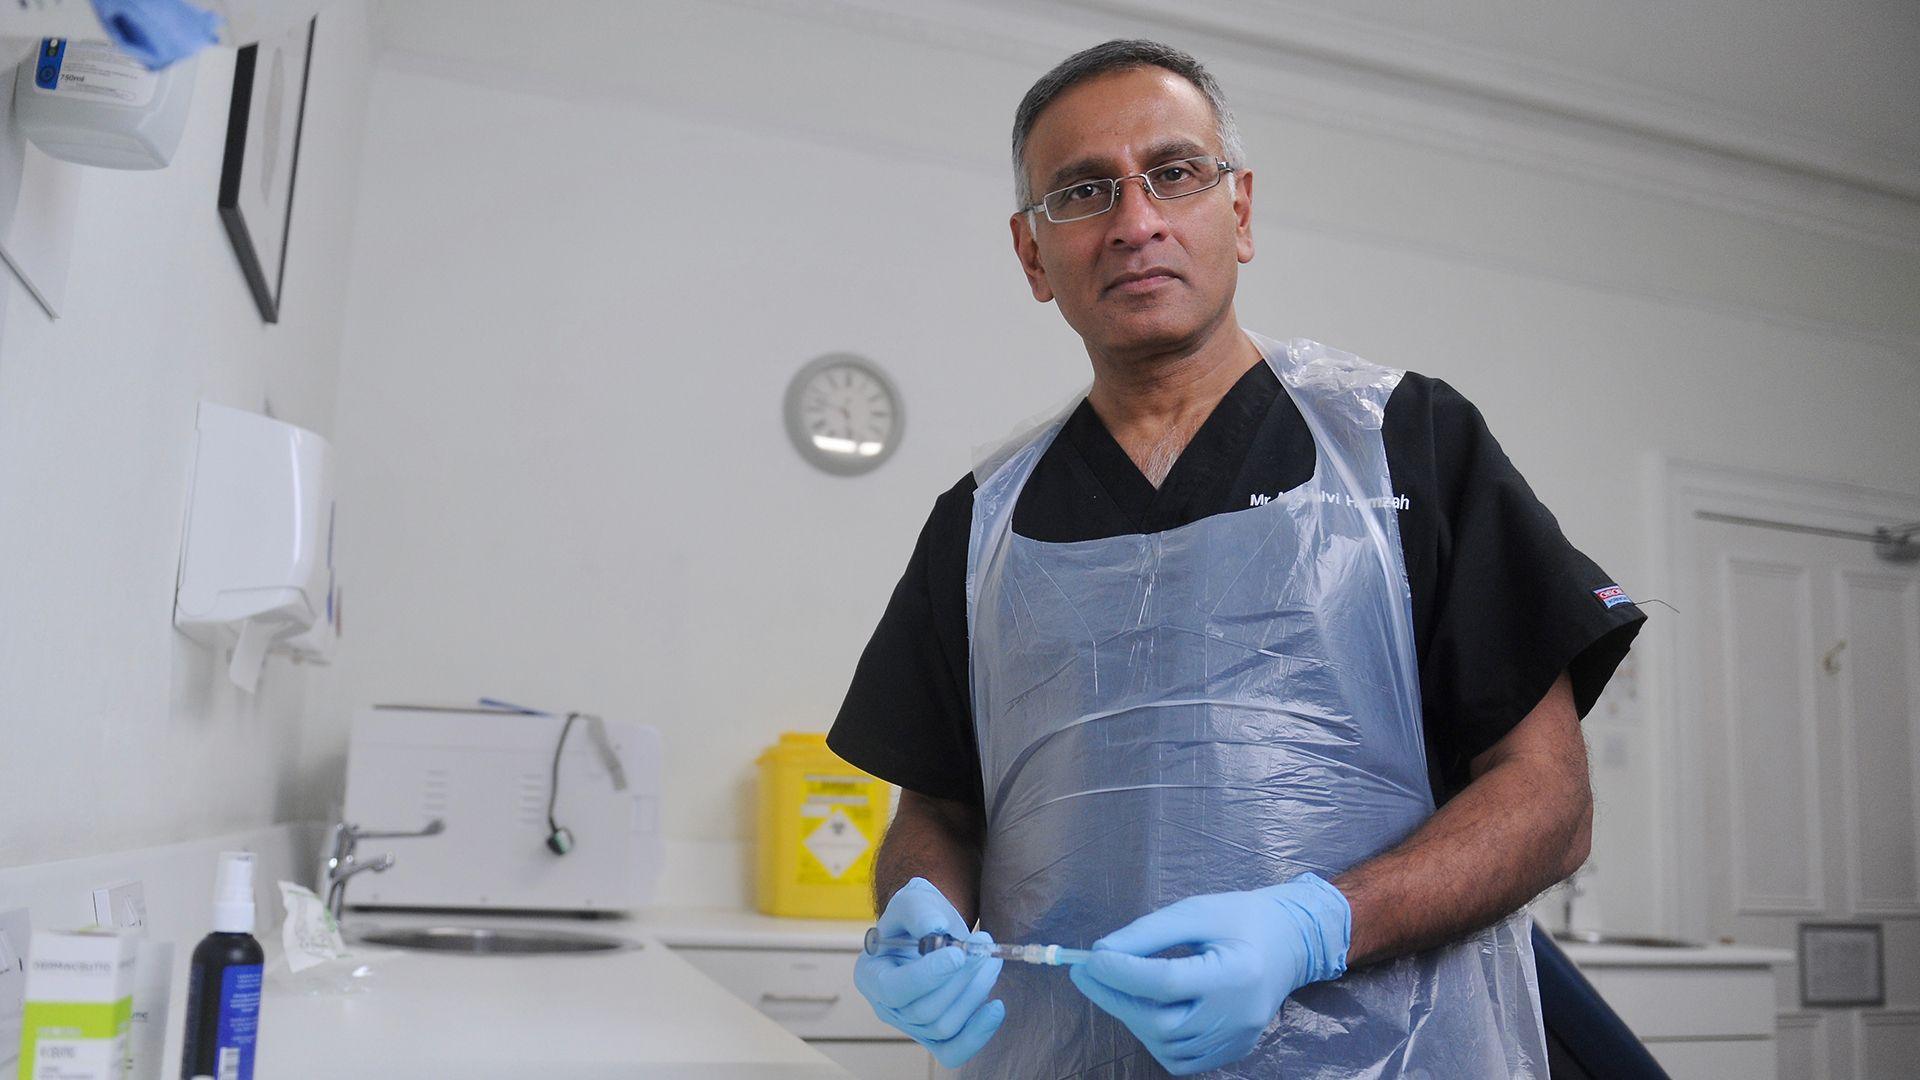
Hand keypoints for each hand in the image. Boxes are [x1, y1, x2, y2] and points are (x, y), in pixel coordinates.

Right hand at [853, 878, 1005, 1066]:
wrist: (936, 931)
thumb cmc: (919, 916)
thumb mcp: (914, 899)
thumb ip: (919, 909)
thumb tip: (935, 928)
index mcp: (871, 974)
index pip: (894, 989)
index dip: (926, 976)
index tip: (958, 954)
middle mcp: (887, 1006)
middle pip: (923, 1011)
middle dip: (960, 980)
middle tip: (983, 947)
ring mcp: (912, 1025)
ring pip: (944, 1026)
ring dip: (975, 993)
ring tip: (990, 960)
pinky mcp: (937, 1038)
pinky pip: (954, 1051)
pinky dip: (978, 1033)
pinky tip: (996, 1007)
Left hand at [1069, 873, 1349, 1075]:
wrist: (1290, 942)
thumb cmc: (1240, 918)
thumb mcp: (1195, 911)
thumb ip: (1147, 933)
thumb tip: (1100, 954)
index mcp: (1236, 973)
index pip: (1168, 982)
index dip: (1122, 973)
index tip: (1089, 959)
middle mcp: (1238, 1016)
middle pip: (1162, 1022)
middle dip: (1115, 998)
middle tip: (1086, 973)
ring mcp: (1236, 1040)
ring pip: (1166, 1045)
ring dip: (1130, 1016)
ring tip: (1114, 985)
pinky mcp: (1231, 1051)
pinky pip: (1180, 1057)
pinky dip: (1152, 1036)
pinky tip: (1142, 1007)